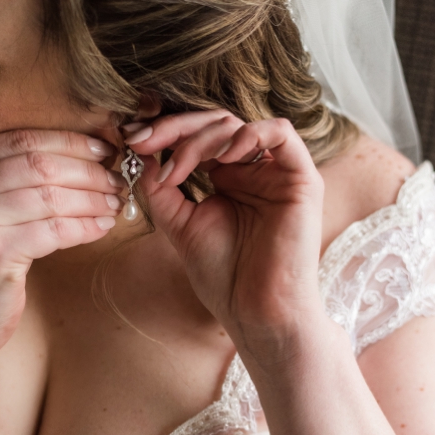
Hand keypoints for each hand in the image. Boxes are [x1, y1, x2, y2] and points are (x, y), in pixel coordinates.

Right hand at [0, 130, 120, 351]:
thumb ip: (6, 177)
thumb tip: (80, 152)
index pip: (21, 140)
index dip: (70, 142)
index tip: (105, 149)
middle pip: (39, 164)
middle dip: (88, 170)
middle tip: (118, 179)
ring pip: (51, 196)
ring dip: (93, 199)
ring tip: (115, 204)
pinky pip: (55, 230)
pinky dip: (85, 226)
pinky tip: (102, 228)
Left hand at [125, 110, 326, 366]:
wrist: (255, 311)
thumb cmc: (224, 276)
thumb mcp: (179, 223)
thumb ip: (161, 187)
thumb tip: (142, 151)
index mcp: (230, 178)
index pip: (198, 136)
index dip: (165, 132)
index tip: (131, 141)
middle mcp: (255, 170)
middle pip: (215, 123)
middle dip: (175, 128)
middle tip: (144, 142)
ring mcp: (278, 173)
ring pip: (240, 124)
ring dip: (202, 137)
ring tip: (179, 166)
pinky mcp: (303, 179)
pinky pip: (281, 133)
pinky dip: (249, 134)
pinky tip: (223, 157)